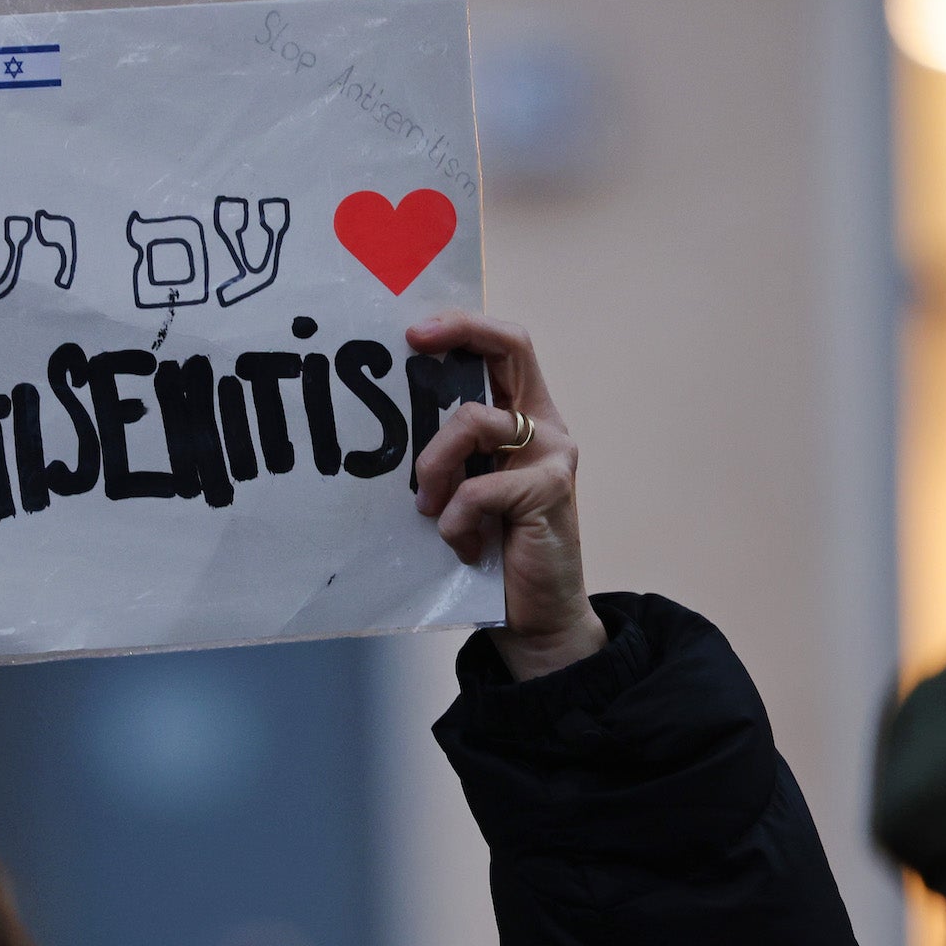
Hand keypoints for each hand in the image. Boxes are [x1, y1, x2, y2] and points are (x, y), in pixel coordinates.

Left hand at [408, 312, 596, 680]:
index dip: (465, 326)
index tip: (414, 332)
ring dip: (434, 467)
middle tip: (411, 344)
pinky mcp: (549, 490)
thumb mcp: (465, 490)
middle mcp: (545, 427)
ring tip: (433, 511)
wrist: (535, 619)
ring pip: (472, 422)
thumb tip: (393, 420)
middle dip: (458, 333)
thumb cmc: (494, 554)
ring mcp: (552, 455)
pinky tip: (463, 547)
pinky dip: (456, 522)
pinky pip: (477, 489)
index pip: (506, 347)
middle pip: (510, 348)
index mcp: (526, 419)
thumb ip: (451, 453)